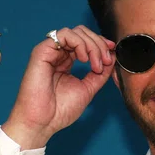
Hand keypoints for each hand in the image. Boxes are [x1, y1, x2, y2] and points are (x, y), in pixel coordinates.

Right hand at [2, 25, 115, 149]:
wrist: (42, 122)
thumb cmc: (60, 110)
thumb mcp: (88, 89)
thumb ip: (100, 74)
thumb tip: (112, 56)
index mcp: (67, 61)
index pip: (85, 42)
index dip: (100, 44)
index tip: (112, 53)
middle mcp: (58, 54)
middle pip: (82, 33)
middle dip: (99, 44)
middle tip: (105, 61)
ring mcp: (50, 52)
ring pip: (75, 32)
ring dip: (91, 45)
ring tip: (95, 64)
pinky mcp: (42, 51)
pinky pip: (64, 35)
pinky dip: (79, 43)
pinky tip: (83, 59)